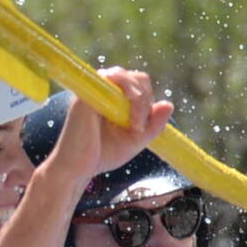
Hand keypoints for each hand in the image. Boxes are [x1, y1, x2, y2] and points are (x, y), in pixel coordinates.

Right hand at [56, 69, 174, 183]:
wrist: (78, 169)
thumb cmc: (102, 154)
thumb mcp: (136, 140)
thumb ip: (154, 125)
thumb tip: (169, 104)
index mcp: (114, 98)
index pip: (140, 85)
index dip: (148, 101)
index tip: (143, 127)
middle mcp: (103, 90)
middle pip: (137, 77)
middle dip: (146, 101)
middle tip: (140, 128)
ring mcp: (93, 90)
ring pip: (126, 76)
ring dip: (139, 101)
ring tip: (136, 126)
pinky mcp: (85, 95)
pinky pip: (112, 79)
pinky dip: (129, 95)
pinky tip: (131, 119)